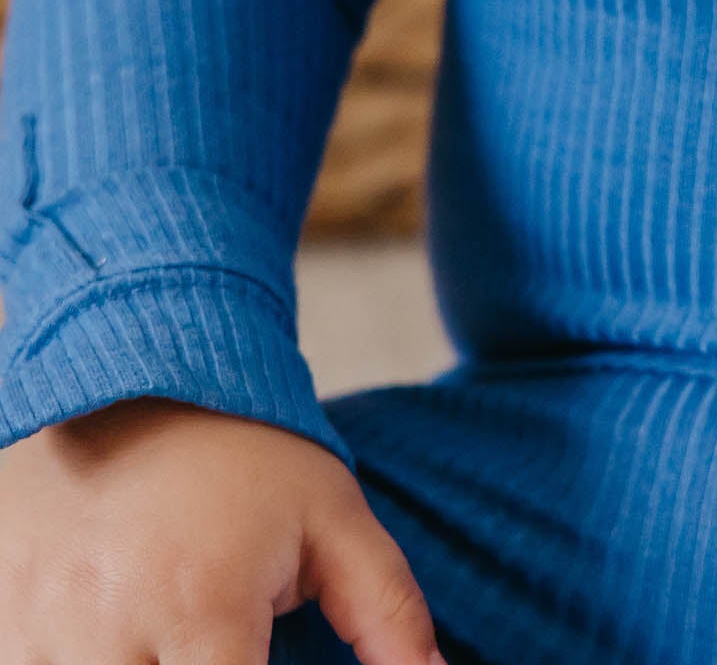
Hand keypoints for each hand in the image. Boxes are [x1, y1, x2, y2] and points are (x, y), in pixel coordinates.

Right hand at [0, 396, 442, 664]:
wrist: (131, 375)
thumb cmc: (244, 453)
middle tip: (222, 651)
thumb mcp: (332, 515)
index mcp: (201, 607)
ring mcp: (34, 635)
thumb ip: (386, 607)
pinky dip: (73, 664)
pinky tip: (115, 638)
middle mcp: (104, 634)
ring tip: (173, 636)